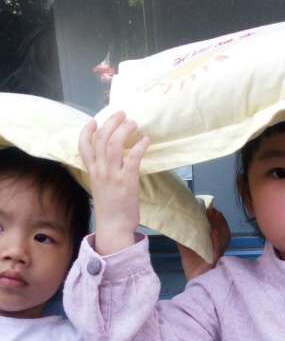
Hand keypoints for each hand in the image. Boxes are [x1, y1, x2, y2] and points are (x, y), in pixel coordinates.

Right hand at [79, 111, 149, 255]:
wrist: (114, 227)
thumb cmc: (111, 208)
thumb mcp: (101, 187)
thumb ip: (104, 172)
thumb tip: (113, 160)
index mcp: (93, 172)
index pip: (83, 146)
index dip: (87, 130)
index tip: (94, 120)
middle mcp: (100, 171)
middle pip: (101, 138)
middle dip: (110, 122)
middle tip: (121, 114)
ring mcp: (113, 175)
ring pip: (114, 144)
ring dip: (124, 130)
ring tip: (133, 123)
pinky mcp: (127, 181)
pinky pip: (132, 157)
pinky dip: (140, 146)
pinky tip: (146, 140)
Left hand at [177, 204, 230, 280]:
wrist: (194, 283)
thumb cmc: (194, 269)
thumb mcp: (186, 250)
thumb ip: (182, 238)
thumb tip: (173, 226)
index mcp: (213, 245)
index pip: (218, 229)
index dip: (216, 219)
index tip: (210, 208)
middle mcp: (217, 248)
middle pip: (223, 231)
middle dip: (219, 220)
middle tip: (213, 209)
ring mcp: (218, 255)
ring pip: (224, 238)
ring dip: (220, 226)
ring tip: (215, 215)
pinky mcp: (215, 262)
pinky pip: (218, 250)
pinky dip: (217, 240)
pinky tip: (214, 232)